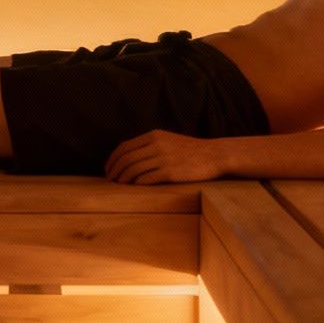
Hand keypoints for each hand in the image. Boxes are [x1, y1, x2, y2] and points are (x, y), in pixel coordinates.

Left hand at [104, 130, 223, 184]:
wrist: (214, 155)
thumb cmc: (190, 150)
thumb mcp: (168, 140)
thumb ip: (150, 145)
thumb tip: (129, 156)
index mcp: (154, 136)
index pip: (124, 147)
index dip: (113, 159)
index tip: (109, 168)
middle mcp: (157, 145)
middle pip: (126, 158)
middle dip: (114, 170)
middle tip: (110, 179)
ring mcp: (164, 158)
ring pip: (133, 169)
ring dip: (123, 178)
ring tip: (119, 184)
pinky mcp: (171, 172)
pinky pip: (147, 178)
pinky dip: (137, 183)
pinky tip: (134, 186)